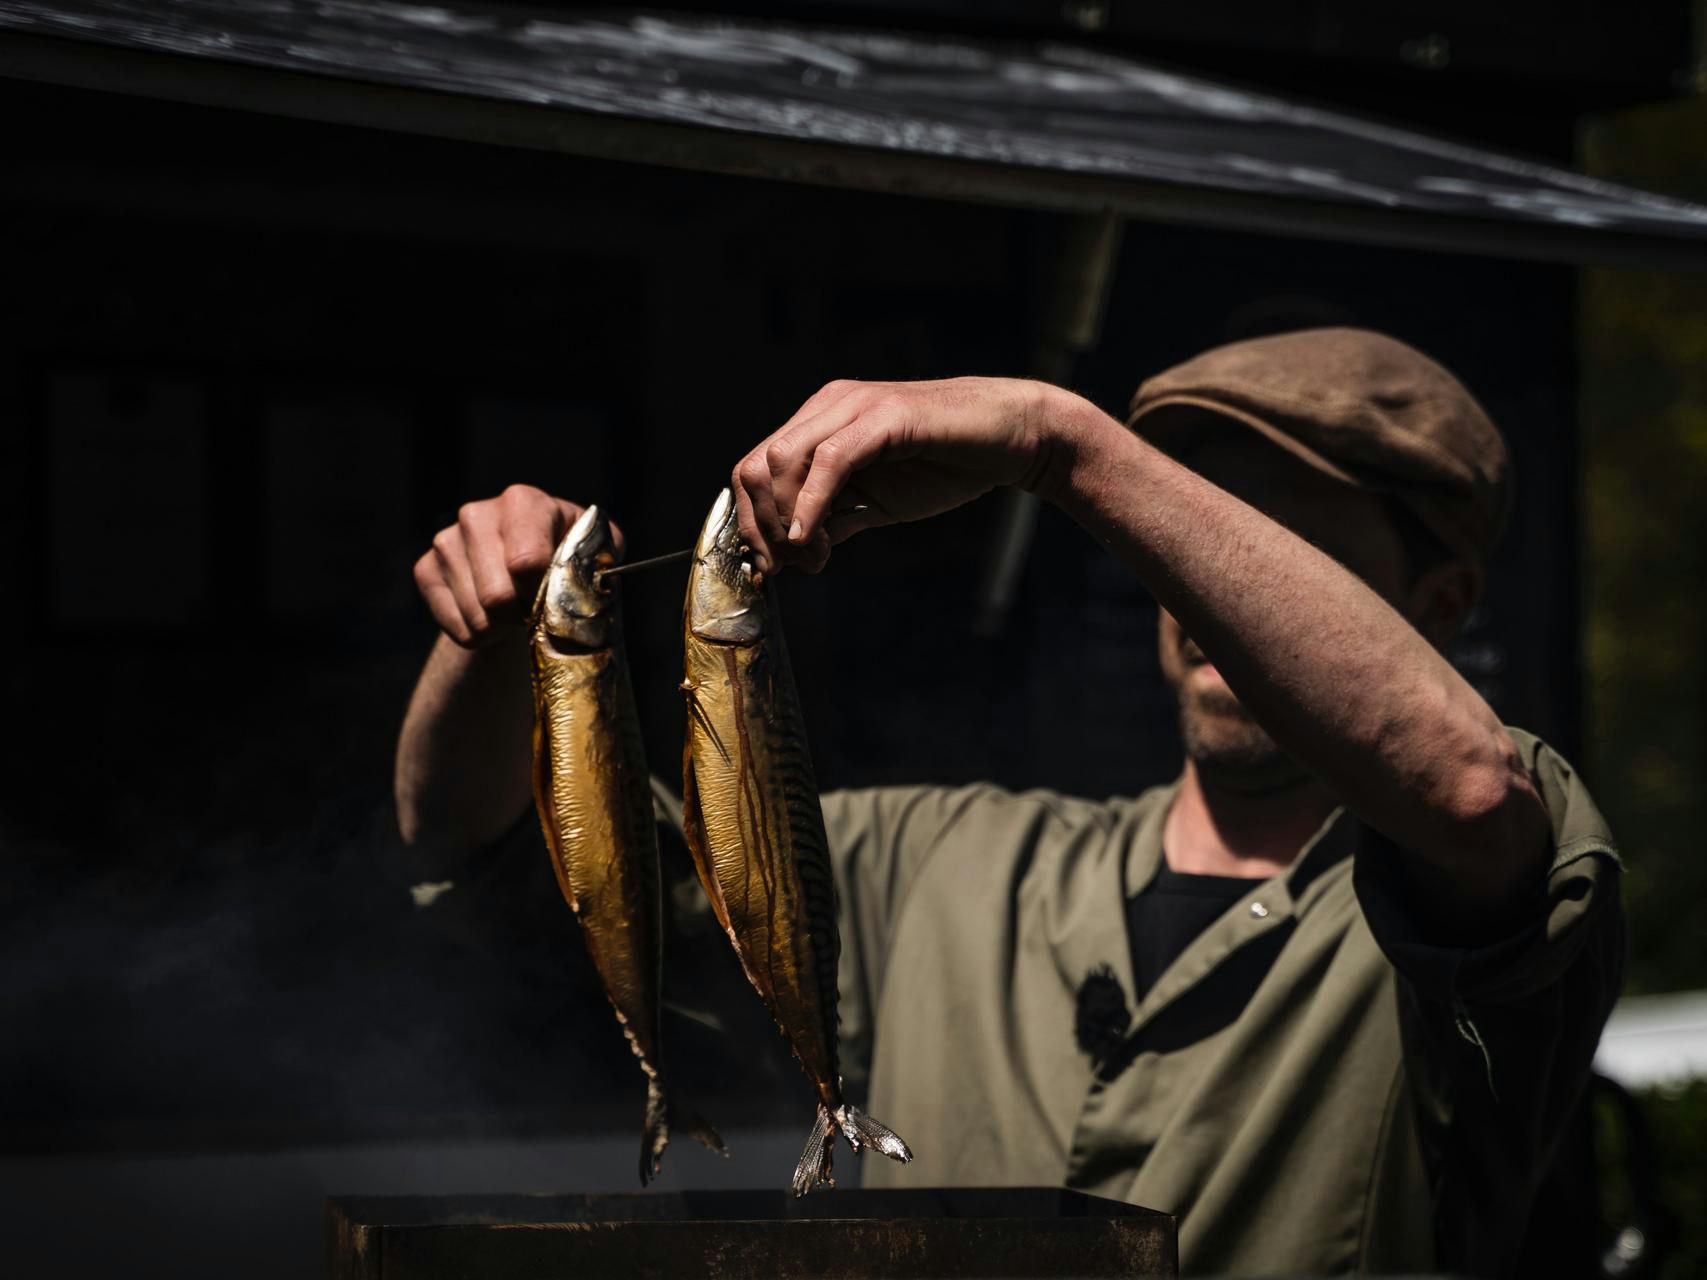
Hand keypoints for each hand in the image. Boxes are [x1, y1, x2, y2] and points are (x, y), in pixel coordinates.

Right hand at [413, 485, 617, 646]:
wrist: (529, 574)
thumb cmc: (569, 561)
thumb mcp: (596, 555)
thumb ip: (600, 563)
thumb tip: (592, 583)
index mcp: (524, 501)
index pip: (526, 560)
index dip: (542, 593)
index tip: (553, 598)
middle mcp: (478, 514)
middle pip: (497, 595)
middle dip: (522, 616)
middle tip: (535, 612)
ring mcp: (447, 540)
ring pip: (478, 616)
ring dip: (503, 628)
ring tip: (515, 612)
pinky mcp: (425, 569)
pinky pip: (456, 627)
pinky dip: (479, 636)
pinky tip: (491, 618)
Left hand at [732, 377, 1077, 572]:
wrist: (1011, 438)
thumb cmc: (948, 466)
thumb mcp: (877, 502)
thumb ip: (834, 519)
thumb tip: (793, 552)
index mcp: (820, 422)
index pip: (753, 469)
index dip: (751, 522)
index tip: (771, 566)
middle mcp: (828, 407)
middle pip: (754, 466)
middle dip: (760, 526)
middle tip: (790, 566)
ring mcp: (853, 406)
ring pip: (781, 461)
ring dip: (785, 521)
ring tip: (815, 556)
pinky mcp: (883, 417)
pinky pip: (829, 460)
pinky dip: (811, 505)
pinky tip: (816, 540)